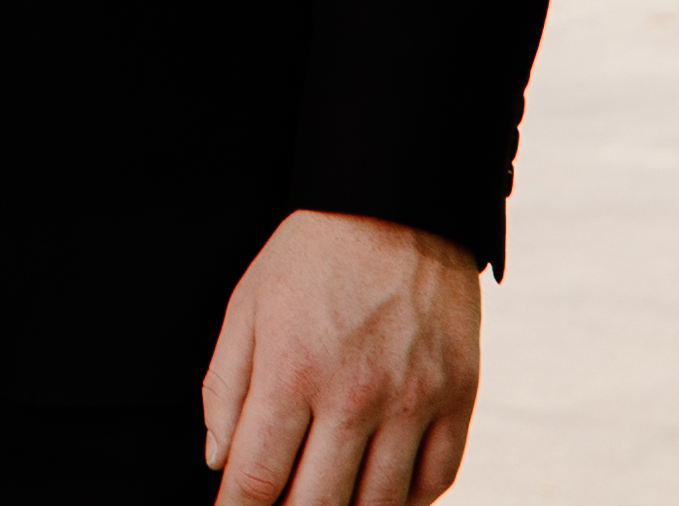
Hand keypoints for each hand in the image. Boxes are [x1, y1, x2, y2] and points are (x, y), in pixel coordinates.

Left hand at [201, 208, 479, 505]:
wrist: (397, 203)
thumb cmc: (312, 256)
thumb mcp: (246, 306)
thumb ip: (225, 389)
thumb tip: (220, 462)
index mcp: (294, 369)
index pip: (256, 477)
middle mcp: (356, 393)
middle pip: (317, 505)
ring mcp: (414, 399)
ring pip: (379, 505)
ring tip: (326, 501)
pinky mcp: (458, 396)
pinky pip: (436, 480)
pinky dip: (406, 501)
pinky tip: (380, 495)